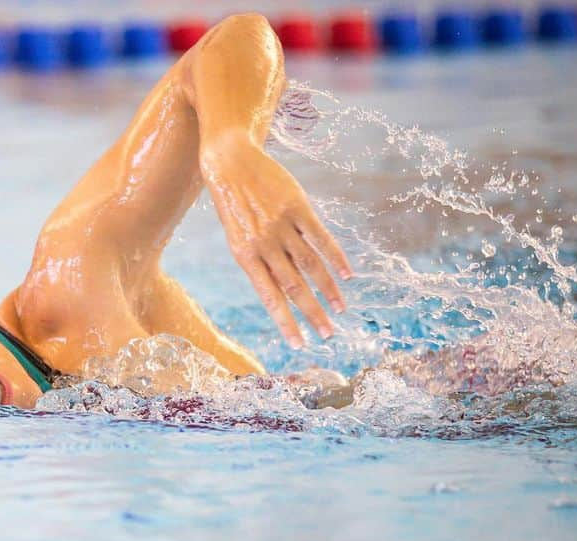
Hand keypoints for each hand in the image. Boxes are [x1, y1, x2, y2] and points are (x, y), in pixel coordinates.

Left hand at [200, 135, 352, 347]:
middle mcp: (263, 243)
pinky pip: (320, 237)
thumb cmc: (233, 203)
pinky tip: (347, 275)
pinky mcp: (297, 206)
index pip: (269, 297)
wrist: (229, 161)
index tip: (299, 344)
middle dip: (312, 313)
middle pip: (294, 286)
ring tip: (340, 309)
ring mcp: (281, 224)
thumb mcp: (238, 236)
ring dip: (328, 290)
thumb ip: (261, 261)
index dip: (285, 322)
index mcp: (244, 255)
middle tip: (328, 335)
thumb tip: (286, 288)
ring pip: (310, 265)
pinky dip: (335, 257)